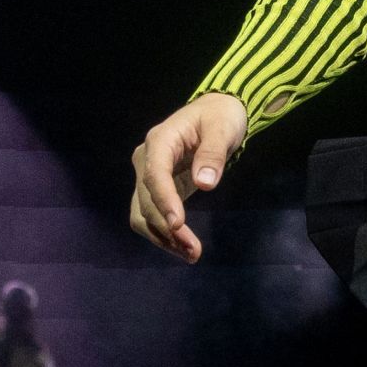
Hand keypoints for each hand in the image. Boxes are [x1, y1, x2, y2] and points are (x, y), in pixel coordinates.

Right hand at [128, 92, 247, 262]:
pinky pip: (154, 215)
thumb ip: (213, 154)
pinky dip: (165, 233)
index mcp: (159, 141)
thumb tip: (204, 184)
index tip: (178, 225)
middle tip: (193, 251)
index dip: (164, 201)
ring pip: (143, 214)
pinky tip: (184, 248)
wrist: (216, 112)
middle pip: (146, 201)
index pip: (155, 175)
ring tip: (191, 254)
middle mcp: (146, 160)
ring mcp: (148, 175)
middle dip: (167, 229)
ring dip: (163, 238)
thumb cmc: (220, 116)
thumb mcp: (223, 128)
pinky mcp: (157, 189)